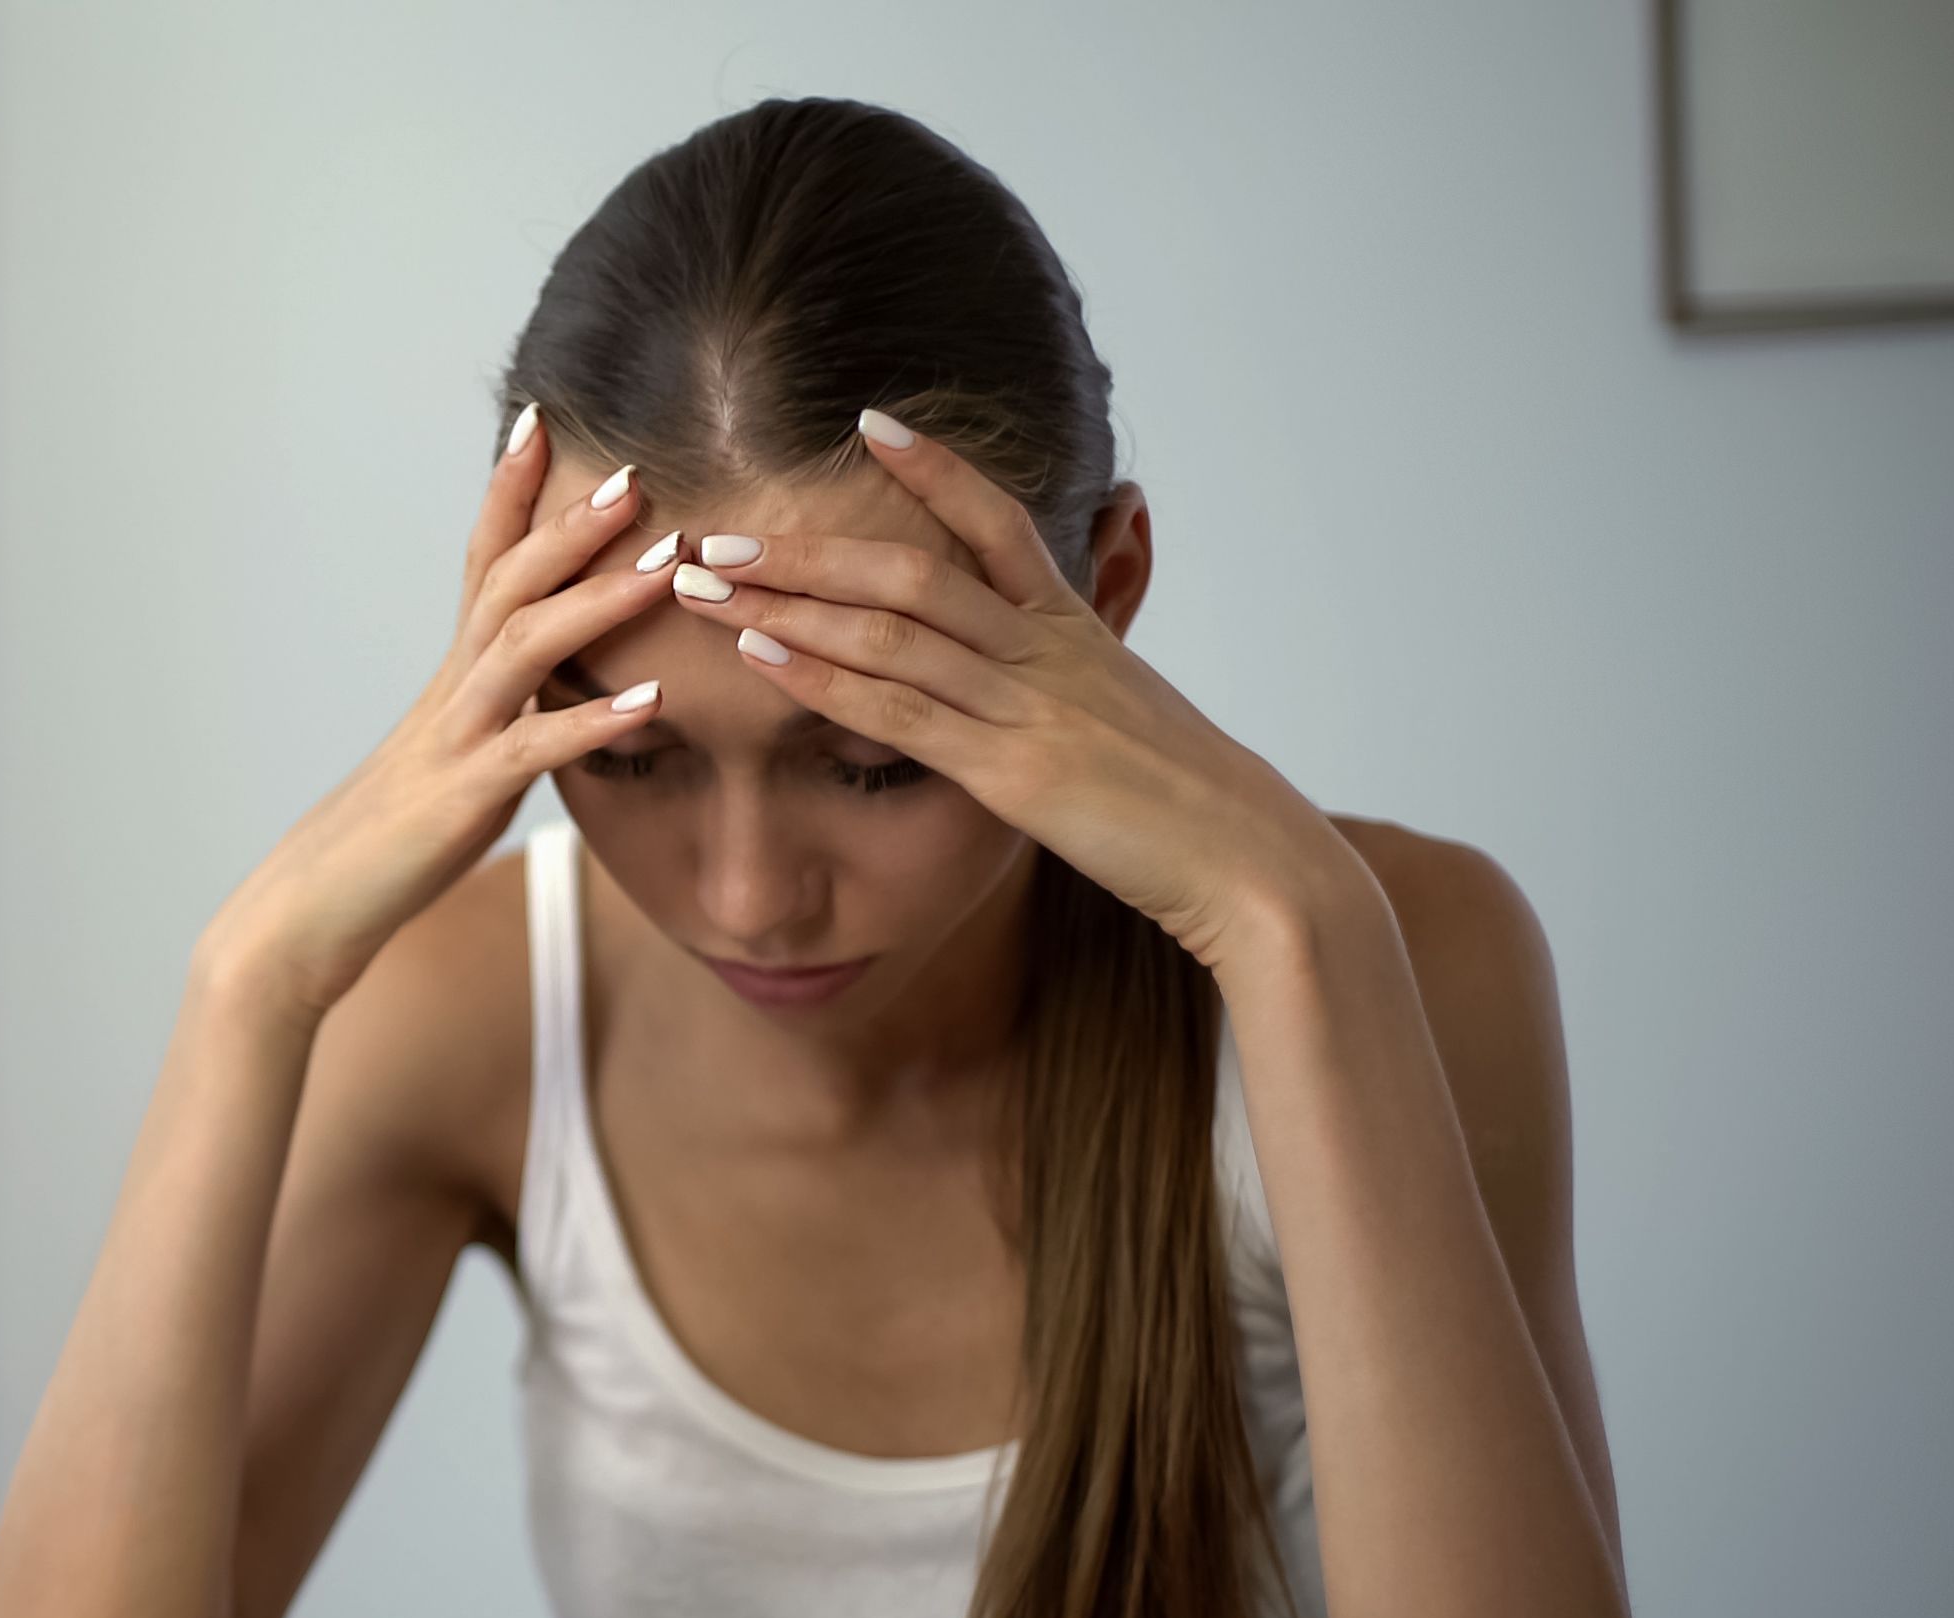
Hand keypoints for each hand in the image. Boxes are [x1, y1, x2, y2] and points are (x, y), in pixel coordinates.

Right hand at [200, 409, 679, 1016]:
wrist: (313, 909)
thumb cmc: (387, 843)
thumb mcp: (452, 761)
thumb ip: (502, 717)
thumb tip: (557, 694)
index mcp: (451, 679)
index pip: (480, 560)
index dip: (509, 491)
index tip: (542, 421)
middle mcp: (451, 692)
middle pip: (506, 580)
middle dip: (569, 522)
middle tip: (635, 472)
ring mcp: (455, 739)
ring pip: (523, 644)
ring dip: (597, 596)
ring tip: (666, 561)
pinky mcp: (464, 797)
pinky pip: (534, 747)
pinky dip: (595, 720)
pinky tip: (654, 700)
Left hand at [662, 411, 1367, 975]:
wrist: (1249, 862)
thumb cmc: (1187, 803)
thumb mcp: (1129, 720)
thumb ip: (1075, 681)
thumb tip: (1052, 659)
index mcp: (1075, 630)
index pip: (1000, 521)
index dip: (935, 467)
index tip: (871, 419)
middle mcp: (1045, 650)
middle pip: (912, 569)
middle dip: (804, 548)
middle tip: (713, 531)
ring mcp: (1026, 706)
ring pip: (891, 629)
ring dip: (785, 603)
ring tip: (703, 582)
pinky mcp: (1010, 771)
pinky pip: (898, 712)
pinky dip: (820, 678)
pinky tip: (757, 657)